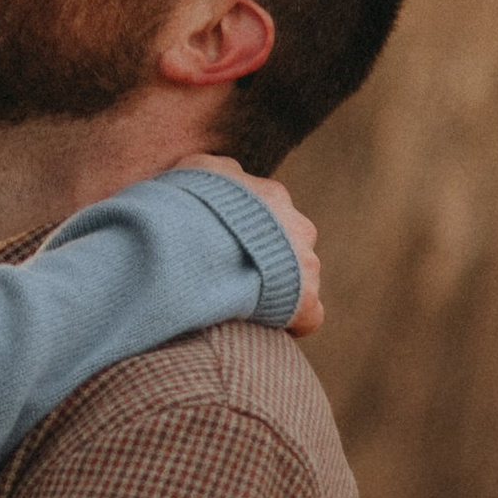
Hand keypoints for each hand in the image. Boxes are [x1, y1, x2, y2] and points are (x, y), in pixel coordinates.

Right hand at [202, 159, 321, 336]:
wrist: (197, 244)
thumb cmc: (188, 207)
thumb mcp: (195, 172)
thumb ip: (213, 172)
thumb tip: (215, 176)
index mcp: (271, 196)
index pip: (270, 214)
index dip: (248, 235)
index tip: (227, 248)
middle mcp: (297, 225)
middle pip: (289, 245)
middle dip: (267, 260)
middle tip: (232, 276)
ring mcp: (305, 263)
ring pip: (300, 277)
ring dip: (277, 288)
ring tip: (242, 302)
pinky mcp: (304, 299)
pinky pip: (309, 315)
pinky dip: (293, 321)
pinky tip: (269, 326)